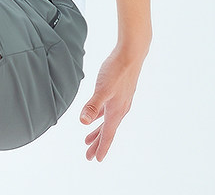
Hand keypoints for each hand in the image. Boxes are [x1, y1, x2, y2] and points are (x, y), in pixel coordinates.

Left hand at [79, 45, 145, 160]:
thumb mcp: (102, 89)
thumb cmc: (117, 70)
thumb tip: (83, 122)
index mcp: (116, 111)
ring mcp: (120, 101)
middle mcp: (120, 109)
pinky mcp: (119, 93)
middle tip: (88, 155)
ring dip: (98, 131)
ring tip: (88, 139)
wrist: (131, 54)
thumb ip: (92, 105)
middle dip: (97, 143)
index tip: (95, 159)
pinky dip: (100, 117)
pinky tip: (95, 116)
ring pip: (107, 121)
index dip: (101, 147)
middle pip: (107, 131)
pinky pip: (108, 110)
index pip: (107, 134)